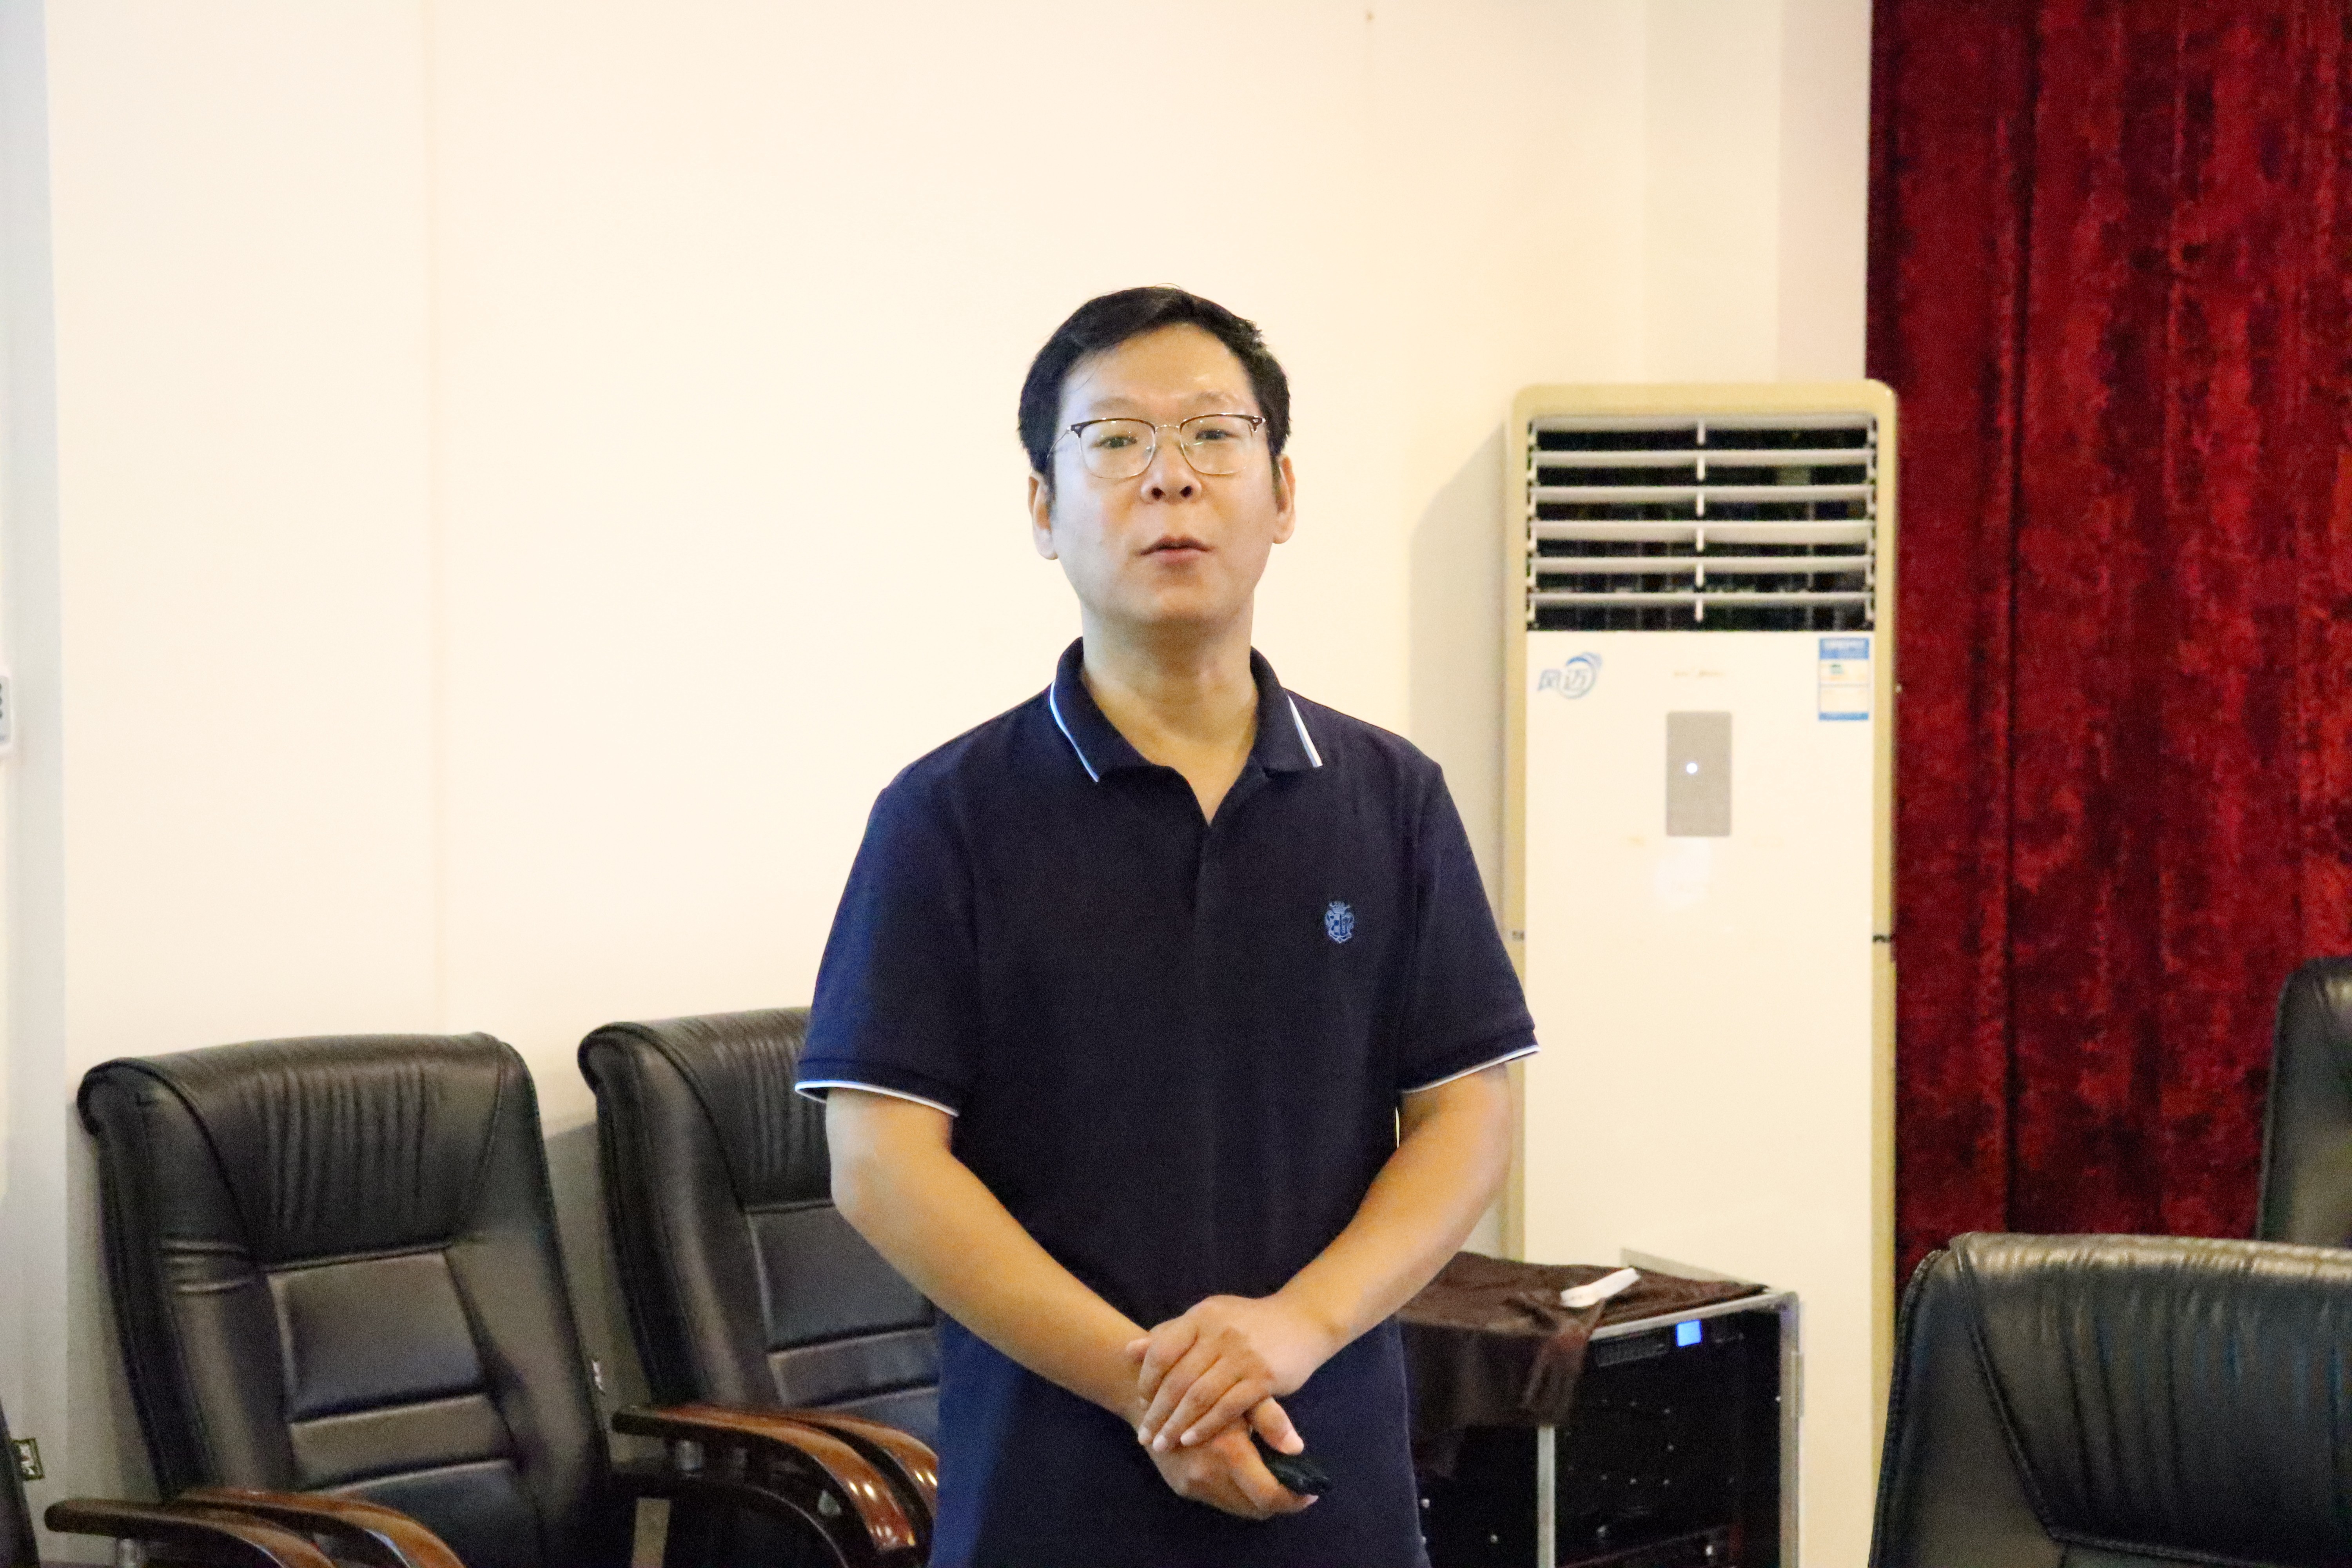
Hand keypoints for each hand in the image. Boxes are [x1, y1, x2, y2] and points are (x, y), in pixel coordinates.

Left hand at [1127, 1294, 1334, 1452]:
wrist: (1302, 1320)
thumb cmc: (1248, 1323)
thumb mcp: (1208, 1318)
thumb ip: (1171, 1334)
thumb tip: (1129, 1351)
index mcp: (1202, 1316)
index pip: (1162, 1351)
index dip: (1147, 1380)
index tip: (1140, 1403)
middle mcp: (1219, 1333)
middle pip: (1177, 1380)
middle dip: (1157, 1412)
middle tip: (1144, 1436)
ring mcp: (1242, 1355)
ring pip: (1199, 1397)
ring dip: (1177, 1425)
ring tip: (1163, 1444)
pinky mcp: (1264, 1377)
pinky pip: (1227, 1407)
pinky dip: (1206, 1426)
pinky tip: (1191, 1439)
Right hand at [1144, 1400, 1316, 1519]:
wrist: (1148, 1392)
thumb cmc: (1203, 1384)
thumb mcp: (1241, 1391)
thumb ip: (1270, 1419)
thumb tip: (1297, 1447)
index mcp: (1227, 1451)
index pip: (1268, 1494)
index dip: (1293, 1499)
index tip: (1310, 1493)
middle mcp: (1207, 1475)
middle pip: (1255, 1508)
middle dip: (1279, 1500)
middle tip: (1296, 1487)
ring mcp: (1191, 1484)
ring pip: (1238, 1507)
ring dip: (1257, 1497)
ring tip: (1273, 1477)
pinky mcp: (1180, 1487)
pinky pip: (1220, 1500)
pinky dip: (1237, 1491)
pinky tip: (1245, 1472)